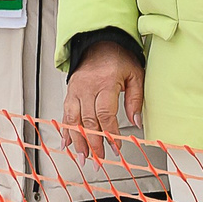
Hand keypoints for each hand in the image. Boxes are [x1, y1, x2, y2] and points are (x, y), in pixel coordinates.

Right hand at [59, 37, 145, 162]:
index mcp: (105, 83)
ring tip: (83, 157)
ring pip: (74, 120)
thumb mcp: (135, 74)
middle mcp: (87, 87)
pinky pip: (65, 114)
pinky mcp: (70, 92)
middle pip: (88, 121)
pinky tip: (66, 143)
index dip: (110, 134)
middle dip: (93, 143)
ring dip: (78, 141)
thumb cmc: (118, 57)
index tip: (116, 147)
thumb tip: (137, 122)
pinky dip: (65, 130)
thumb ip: (136, 99)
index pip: (105, 114)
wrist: (98, 42)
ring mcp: (76, 90)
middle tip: (99, 158)